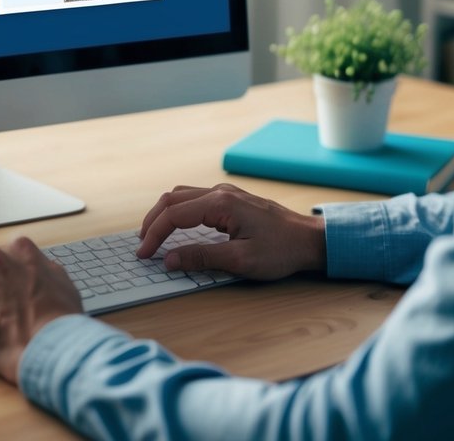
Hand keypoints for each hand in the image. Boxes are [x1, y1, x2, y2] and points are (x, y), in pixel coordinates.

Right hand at [136, 183, 326, 280]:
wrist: (310, 240)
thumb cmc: (281, 251)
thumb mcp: (241, 260)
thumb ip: (202, 257)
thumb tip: (169, 259)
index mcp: (220, 204)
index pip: (174, 215)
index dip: (154, 235)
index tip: (144, 254)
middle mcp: (220, 192)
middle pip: (172, 199)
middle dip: (153, 221)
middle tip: (142, 245)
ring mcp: (226, 193)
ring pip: (182, 195)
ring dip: (164, 214)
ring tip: (153, 235)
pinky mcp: (231, 200)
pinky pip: (195, 199)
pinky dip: (178, 211)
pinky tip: (177, 226)